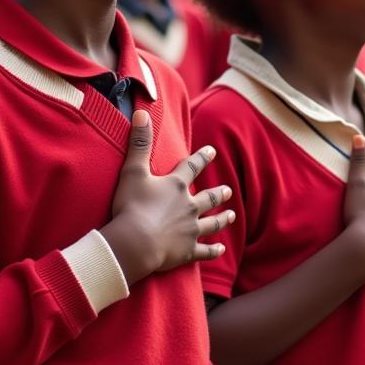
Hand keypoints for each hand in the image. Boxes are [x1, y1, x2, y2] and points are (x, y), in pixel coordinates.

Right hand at [101, 110, 235, 284]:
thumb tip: (141, 113)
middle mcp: (189, 206)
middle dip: (219, 193)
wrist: (135, 243)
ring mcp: (191, 230)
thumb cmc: (132, 206)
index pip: (192, 167)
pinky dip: (213, 251)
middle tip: (228, 189)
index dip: (202, 158)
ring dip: (223, 219)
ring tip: (232, 215)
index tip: (212, 151)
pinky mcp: (188, 251)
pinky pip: (204, 251)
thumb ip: (139, 143)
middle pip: (209, 197)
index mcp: (176, 186)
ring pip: (212, 223)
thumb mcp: (133, 171)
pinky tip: (221, 250)